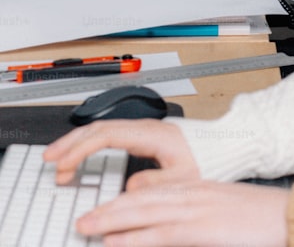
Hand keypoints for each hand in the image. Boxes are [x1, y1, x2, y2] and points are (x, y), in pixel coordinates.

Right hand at [45, 120, 199, 189]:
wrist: (222, 147)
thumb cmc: (207, 160)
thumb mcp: (184, 178)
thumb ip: (157, 183)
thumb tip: (129, 186)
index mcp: (153, 135)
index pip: (108, 135)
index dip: (82, 148)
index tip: (64, 164)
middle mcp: (146, 128)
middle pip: (99, 127)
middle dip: (71, 143)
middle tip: (50, 160)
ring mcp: (143, 129)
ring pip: (102, 129)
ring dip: (77, 143)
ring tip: (58, 161)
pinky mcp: (143, 135)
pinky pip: (109, 135)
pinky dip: (90, 145)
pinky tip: (81, 157)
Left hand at [74, 181, 288, 246]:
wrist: (291, 214)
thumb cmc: (264, 217)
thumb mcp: (227, 210)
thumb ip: (201, 217)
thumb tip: (178, 230)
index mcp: (201, 189)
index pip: (154, 192)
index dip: (126, 201)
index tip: (106, 210)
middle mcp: (195, 195)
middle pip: (142, 200)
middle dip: (109, 210)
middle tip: (83, 220)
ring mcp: (198, 210)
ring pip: (145, 213)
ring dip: (112, 221)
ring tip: (88, 227)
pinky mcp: (203, 229)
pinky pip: (161, 234)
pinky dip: (136, 238)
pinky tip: (117, 242)